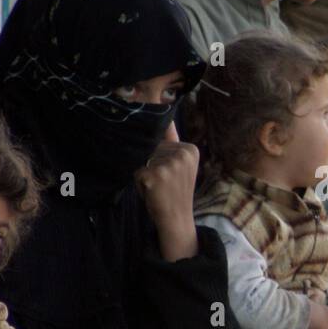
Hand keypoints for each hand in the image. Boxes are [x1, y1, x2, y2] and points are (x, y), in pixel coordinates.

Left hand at [134, 127, 199, 260]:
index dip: (160, 157)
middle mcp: (182, 154)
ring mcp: (169, 164)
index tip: (172, 174)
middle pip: (152, 148)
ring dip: (145, 173)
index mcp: (190, 149)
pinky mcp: (155, 174)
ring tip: (158, 186)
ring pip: (143, 159)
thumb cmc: (175, 191)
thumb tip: (164, 109)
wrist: (177, 218)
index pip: (162, 141)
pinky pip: (137, 171)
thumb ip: (172, 142)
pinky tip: (152, 191)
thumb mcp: (179, 165)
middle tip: (164, 182)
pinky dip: (139, 182)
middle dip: (151, 164)